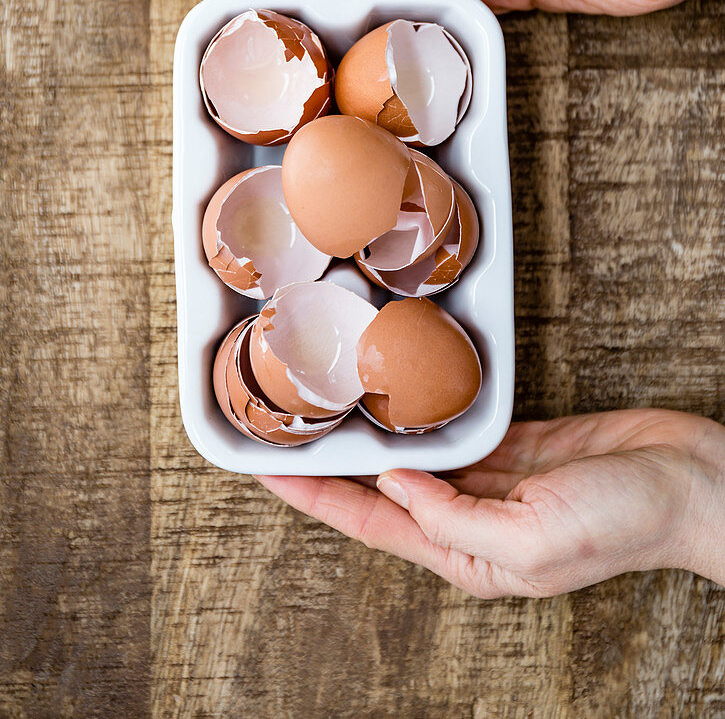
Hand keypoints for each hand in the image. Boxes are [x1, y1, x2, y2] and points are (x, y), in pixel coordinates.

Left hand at [256, 410, 724, 596]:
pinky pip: (458, 429)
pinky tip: (396, 398)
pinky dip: (423, 416)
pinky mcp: (519, 445)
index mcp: (468, 554)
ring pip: (417, 457)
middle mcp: (472, 520)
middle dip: (334, 467)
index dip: (317, 498)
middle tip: (286, 431)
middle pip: (384, 491)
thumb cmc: (622, 522)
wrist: (687, 481)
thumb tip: (393, 485)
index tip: (270, 472)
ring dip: (372, 437)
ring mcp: (494, 481)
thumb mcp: (530, 540)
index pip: (372, 524)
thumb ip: (452, 519)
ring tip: (328, 412)